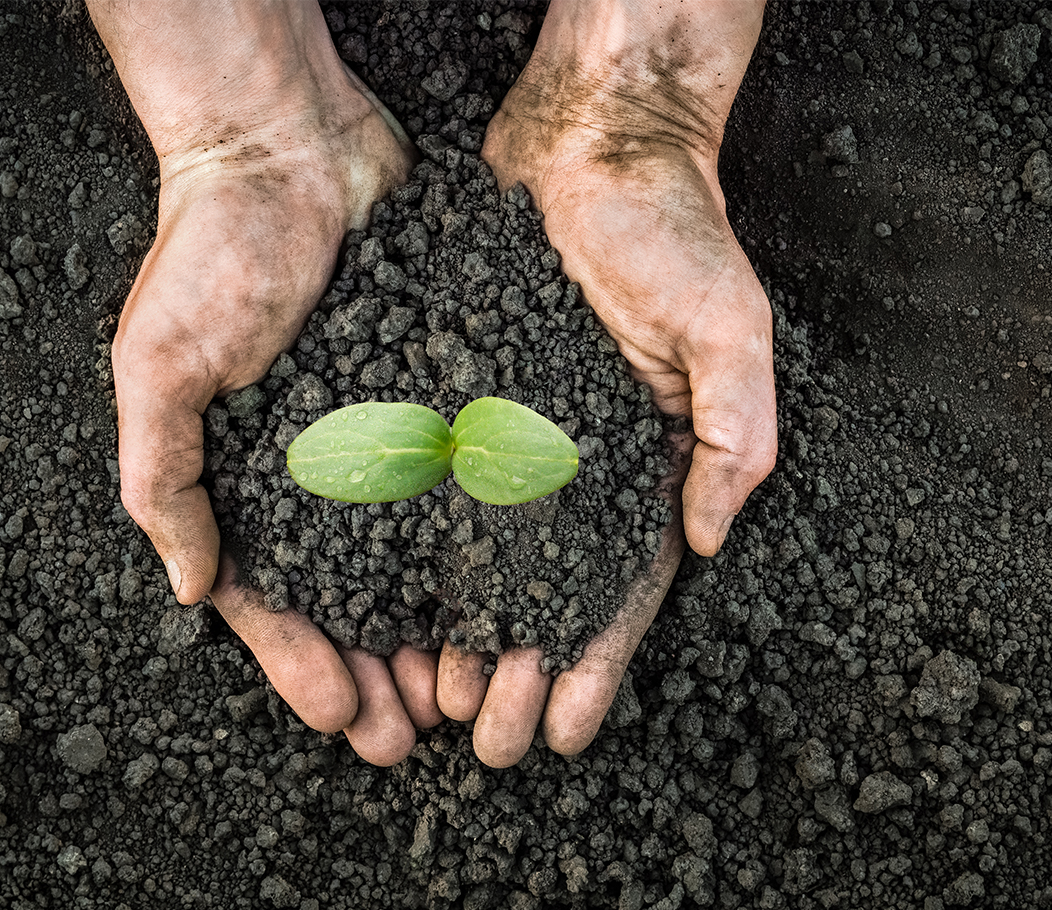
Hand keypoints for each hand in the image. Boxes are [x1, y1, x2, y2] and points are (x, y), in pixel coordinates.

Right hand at [89, 0, 429, 761]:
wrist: (291, 151)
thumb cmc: (210, 256)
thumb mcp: (157, 368)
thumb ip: (165, 479)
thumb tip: (189, 589)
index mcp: (243, 480)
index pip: (270, 599)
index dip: (302, 664)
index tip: (345, 716)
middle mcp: (314, 474)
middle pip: (350, 599)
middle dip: (378, 671)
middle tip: (416, 736)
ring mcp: (380, 441)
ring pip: (413, 561)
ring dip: (435, 631)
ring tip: (467, 694)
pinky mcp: (434, 401)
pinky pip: (460, 488)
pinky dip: (478, 548)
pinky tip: (506, 596)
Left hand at [437, 0, 773, 764]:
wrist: (591, 148)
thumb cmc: (672, 232)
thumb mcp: (728, 331)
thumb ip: (730, 434)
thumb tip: (707, 538)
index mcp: (640, 466)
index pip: (619, 589)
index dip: (595, 664)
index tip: (566, 732)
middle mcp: (571, 465)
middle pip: (540, 594)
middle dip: (517, 673)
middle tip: (485, 741)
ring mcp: (510, 437)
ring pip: (477, 559)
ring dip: (458, 634)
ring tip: (431, 698)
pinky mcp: (458, 398)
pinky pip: (430, 485)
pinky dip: (412, 550)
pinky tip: (387, 602)